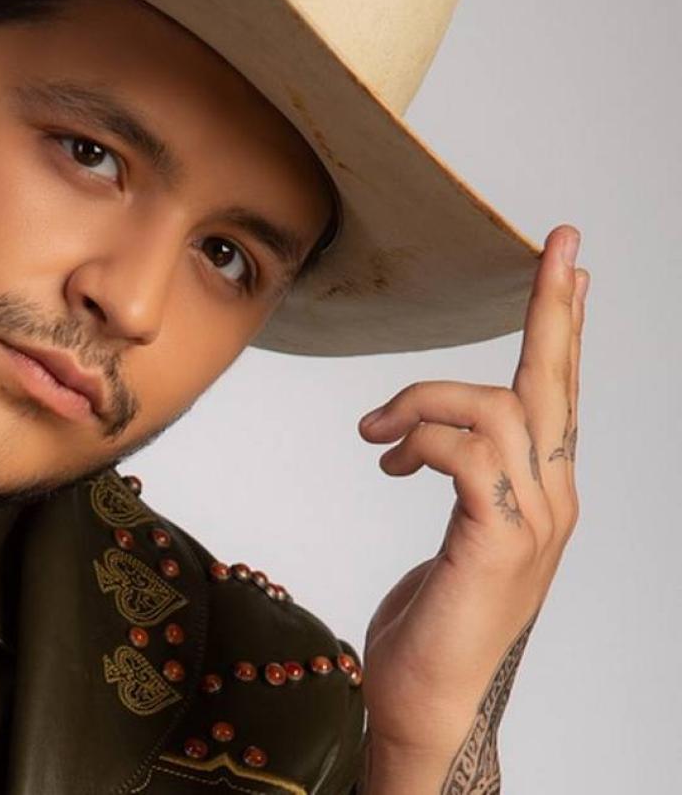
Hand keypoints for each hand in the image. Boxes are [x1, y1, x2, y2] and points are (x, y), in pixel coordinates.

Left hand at [354, 224, 587, 788]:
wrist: (426, 694)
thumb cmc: (431, 620)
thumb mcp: (454, 534)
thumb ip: (459, 481)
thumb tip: (425, 440)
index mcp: (543, 492)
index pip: (558, 394)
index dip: (563, 327)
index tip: (567, 267)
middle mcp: (553, 499)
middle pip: (555, 384)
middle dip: (553, 310)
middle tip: (560, 247)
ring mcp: (533, 521)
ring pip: (493, 409)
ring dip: (421, 401)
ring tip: (375, 431)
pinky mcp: (497, 541)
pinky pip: (462, 453)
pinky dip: (418, 438)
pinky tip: (387, 458)